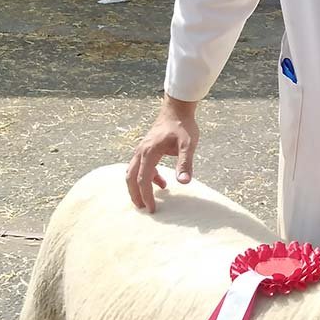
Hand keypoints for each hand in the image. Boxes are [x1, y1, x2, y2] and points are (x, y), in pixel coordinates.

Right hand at [126, 96, 198, 212]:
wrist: (176, 109)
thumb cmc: (183, 126)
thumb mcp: (188, 145)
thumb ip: (185, 163)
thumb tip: (184, 182)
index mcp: (150, 152)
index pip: (144, 179)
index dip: (146, 195)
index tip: (152, 209)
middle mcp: (141, 151)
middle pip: (131, 177)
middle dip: (135, 195)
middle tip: (143, 209)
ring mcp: (141, 149)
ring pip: (132, 172)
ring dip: (137, 187)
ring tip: (147, 201)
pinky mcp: (145, 149)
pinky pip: (140, 166)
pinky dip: (146, 178)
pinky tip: (162, 183)